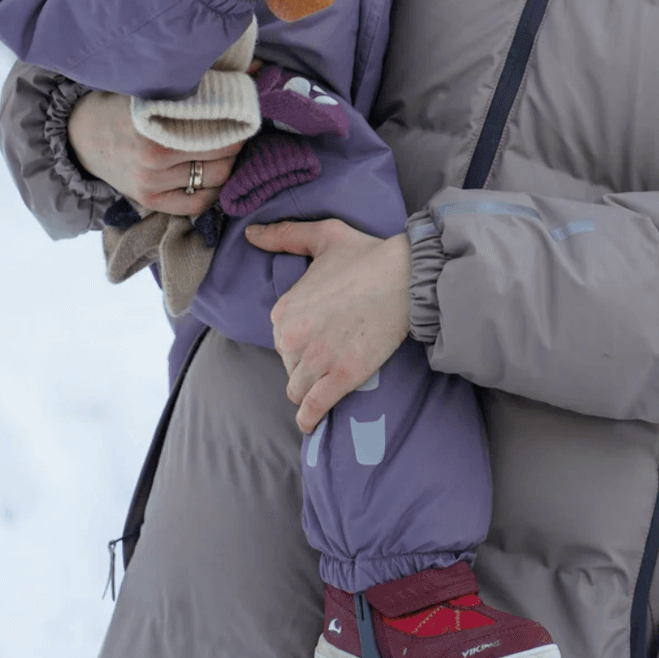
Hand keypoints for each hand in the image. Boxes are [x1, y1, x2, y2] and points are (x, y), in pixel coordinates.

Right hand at [68, 90, 243, 215]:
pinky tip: (213, 178)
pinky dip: (212, 192)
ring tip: (227, 152)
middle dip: (236, 144)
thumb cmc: (121, 104)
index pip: (218, 129)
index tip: (243, 115)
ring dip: (228, 166)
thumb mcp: (152, 86)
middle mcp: (155, 157)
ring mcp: (152, 182)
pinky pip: (196, 204)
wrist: (79, 134)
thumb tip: (258, 66)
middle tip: (239, 133)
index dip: (238, 122)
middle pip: (222, 156)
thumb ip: (198, 81)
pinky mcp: (149, 200)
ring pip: (214, 180)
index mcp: (156, 125)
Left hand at [245, 219, 410, 432]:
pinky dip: (310, 418)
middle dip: (306, 362)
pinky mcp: (342, 377)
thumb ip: (284, 235)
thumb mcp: (322, 235)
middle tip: (334, 350)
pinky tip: (312, 422)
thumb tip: (252, 235)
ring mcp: (316, 360)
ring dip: (311, 387)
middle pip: (289, 365)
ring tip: (327, 382)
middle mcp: (291, 338)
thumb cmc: (366, 254)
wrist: (406, 277)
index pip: (280, 339)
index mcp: (283, 309)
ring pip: (299, 389)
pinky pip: (313, 409)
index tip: (322, 332)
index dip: (302, 338)